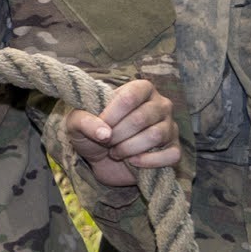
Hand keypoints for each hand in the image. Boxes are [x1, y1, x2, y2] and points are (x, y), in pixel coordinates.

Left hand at [63, 78, 178, 195]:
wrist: (101, 160)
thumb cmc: (93, 132)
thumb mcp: (76, 123)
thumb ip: (84, 120)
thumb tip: (104, 133)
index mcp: (140, 89)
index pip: (129, 97)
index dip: (111, 115)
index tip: (100, 127)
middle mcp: (160, 104)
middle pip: (141, 118)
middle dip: (118, 134)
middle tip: (107, 142)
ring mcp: (170, 127)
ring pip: (156, 135)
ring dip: (129, 148)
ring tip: (116, 152)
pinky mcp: (174, 149)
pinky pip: (171, 154)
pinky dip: (149, 161)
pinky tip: (133, 162)